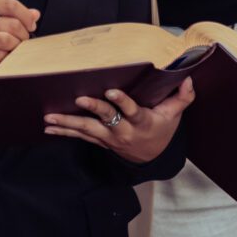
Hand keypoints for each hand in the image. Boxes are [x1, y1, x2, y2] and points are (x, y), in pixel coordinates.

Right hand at [0, 0, 40, 80]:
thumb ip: (7, 13)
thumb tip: (35, 14)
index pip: (8, 4)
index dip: (25, 14)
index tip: (31, 22)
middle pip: (11, 24)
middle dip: (24, 32)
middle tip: (24, 37)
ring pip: (7, 40)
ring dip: (17, 45)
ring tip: (15, 45)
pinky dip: (6, 56)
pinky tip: (4, 55)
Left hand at [44, 79, 195, 164]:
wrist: (151, 157)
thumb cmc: (162, 129)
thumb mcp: (175, 115)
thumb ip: (183, 97)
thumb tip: (188, 78)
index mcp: (141, 122)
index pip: (131, 111)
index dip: (121, 102)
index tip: (111, 92)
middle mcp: (123, 131)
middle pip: (106, 121)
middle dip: (92, 110)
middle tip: (79, 99)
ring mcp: (109, 138)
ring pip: (87, 130)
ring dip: (68, 124)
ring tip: (50, 118)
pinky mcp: (100, 141)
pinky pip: (80, 136)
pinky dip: (64, 132)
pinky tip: (49, 128)